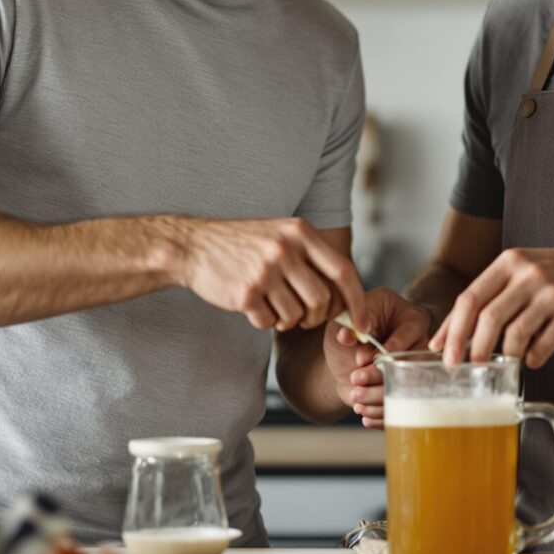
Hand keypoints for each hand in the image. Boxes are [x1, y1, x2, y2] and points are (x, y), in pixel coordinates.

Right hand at [172, 217, 364, 331]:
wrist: (193, 246)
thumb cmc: (242, 245)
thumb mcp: (281, 235)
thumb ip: (312, 258)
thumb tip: (347, 298)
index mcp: (300, 232)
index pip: (343, 271)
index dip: (356, 301)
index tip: (361, 321)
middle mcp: (285, 249)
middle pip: (321, 300)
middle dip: (316, 317)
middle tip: (303, 317)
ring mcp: (264, 270)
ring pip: (295, 315)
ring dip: (287, 320)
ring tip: (272, 306)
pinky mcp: (245, 293)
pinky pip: (268, 321)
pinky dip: (264, 321)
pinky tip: (252, 305)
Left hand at [324, 288, 430, 427]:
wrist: (347, 356)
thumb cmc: (352, 329)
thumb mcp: (346, 321)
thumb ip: (347, 325)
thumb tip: (346, 335)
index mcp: (411, 320)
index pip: (406, 336)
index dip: (384, 350)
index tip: (359, 358)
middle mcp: (419, 347)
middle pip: (407, 366)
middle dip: (378, 375)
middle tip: (355, 378)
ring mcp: (415, 371)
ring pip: (405, 390)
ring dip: (377, 396)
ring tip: (355, 396)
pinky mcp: (407, 392)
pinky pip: (402, 407)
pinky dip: (380, 413)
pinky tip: (362, 411)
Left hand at [428, 244, 553, 367]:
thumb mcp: (529, 272)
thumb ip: (499, 295)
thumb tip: (463, 333)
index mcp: (510, 262)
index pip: (469, 297)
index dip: (451, 328)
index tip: (441, 351)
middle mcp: (528, 273)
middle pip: (486, 316)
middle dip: (470, 348)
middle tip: (466, 369)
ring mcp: (552, 292)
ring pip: (514, 333)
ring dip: (504, 356)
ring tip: (503, 366)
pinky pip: (544, 344)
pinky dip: (535, 358)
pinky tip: (534, 361)